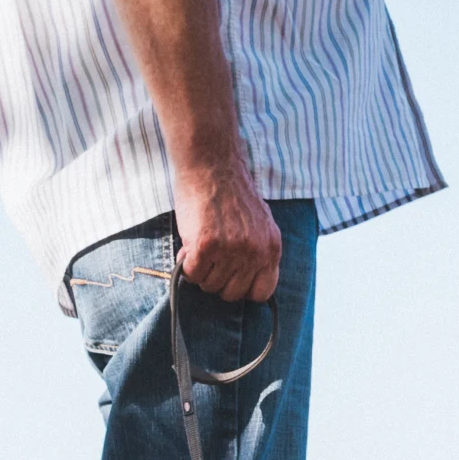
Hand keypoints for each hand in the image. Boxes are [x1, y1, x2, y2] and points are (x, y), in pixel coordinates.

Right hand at [173, 157, 281, 303]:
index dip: (242, 289)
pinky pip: (192, 274)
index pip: (262, 292)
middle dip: (217, 281)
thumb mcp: (259, 223)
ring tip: (199, 246)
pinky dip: (186, 264)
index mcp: (271, 248)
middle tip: (210, 260)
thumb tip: (243, 279)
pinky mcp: (206, 245)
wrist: (212, 165)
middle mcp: (255, 251)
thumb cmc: (231, 193)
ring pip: (209, 285)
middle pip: (232, 294)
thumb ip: (256, 251)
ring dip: (200, 271)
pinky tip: (189, 245)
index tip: (231, 278)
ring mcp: (231, 249)